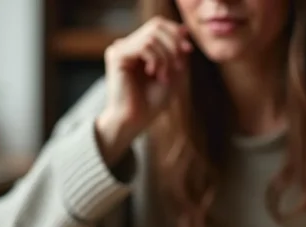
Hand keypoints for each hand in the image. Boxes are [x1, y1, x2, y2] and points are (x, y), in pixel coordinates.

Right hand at [95, 17, 192, 163]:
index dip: (176, 32)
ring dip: (166, 57)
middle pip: (156, 26)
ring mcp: (120, 49)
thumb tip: (184, 29)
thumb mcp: (173, 73)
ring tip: (164, 77)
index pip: (158, 25)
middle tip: (179, 65)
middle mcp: (127, 45)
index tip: (188, 50)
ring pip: (152, 37)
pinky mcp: (116, 56)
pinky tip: (153, 74)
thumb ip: (178, 52)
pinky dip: (156, 59)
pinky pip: (144, 46)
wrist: (135, 121)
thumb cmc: (151, 103)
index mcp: (138, 48)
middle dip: (173, 44)